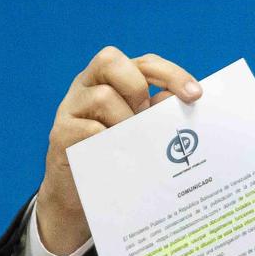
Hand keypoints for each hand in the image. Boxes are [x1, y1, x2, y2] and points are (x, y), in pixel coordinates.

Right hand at [35, 46, 199, 254]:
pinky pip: (87, 129)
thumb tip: (179, 102)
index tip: (195, 95)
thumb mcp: (141, 131)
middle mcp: (87, 86)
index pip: (143, 63)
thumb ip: (159, 113)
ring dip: (126, 121)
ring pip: (102, 96)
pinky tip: (118, 156)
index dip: (171, 73)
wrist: (81, 196)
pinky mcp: (60, 134)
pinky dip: (108, 141)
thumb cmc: (118, 156)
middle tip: (145, 114)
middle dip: (136, 86)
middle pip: (109, 60)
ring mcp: (70, 108)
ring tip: (134, 143)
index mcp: (111, 81)